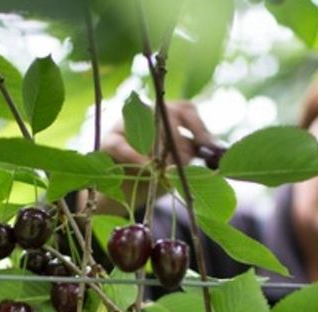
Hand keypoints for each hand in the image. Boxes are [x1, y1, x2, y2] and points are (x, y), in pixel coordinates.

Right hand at [101, 100, 216, 168]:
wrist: (122, 196)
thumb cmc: (153, 179)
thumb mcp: (176, 169)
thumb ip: (189, 157)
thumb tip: (208, 150)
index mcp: (169, 119)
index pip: (187, 110)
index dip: (199, 126)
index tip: (206, 146)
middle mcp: (148, 115)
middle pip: (167, 112)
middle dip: (177, 139)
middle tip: (180, 161)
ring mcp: (126, 124)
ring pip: (144, 123)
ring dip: (157, 146)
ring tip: (162, 167)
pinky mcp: (108, 141)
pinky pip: (122, 143)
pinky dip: (135, 156)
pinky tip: (146, 167)